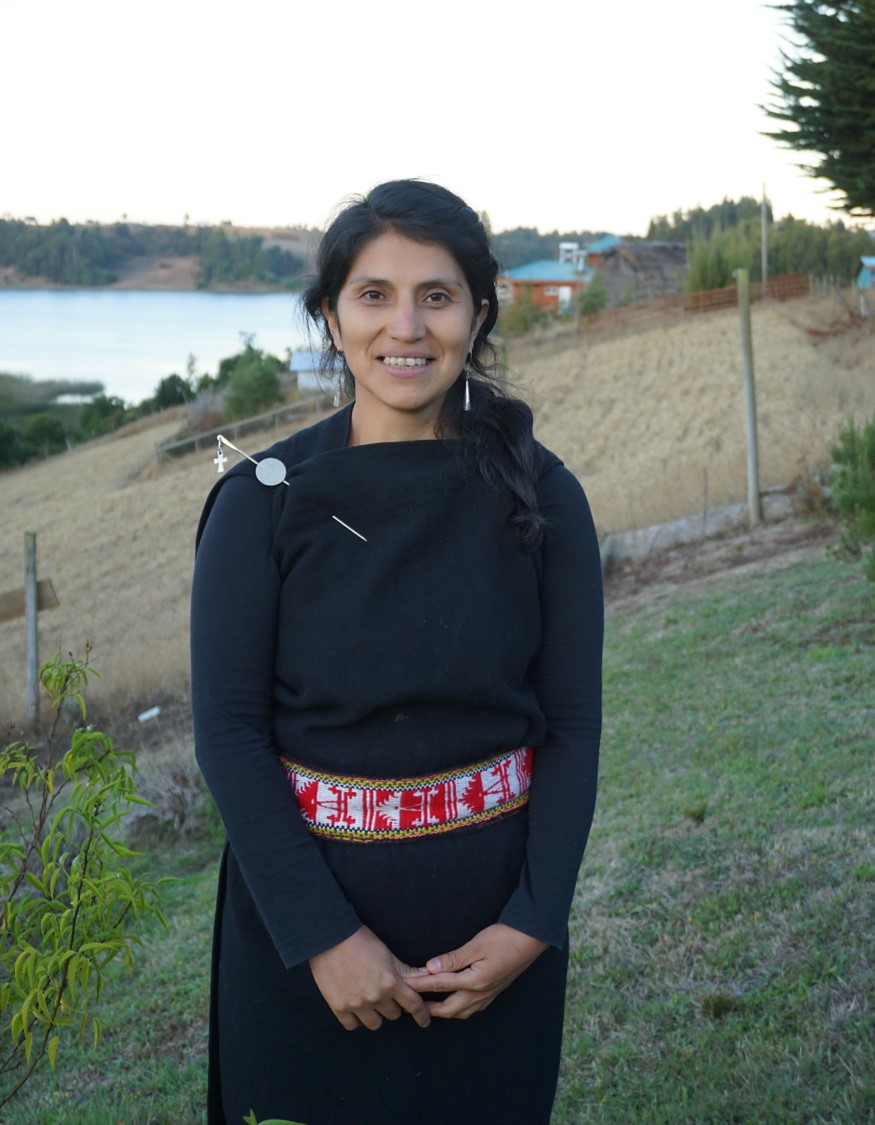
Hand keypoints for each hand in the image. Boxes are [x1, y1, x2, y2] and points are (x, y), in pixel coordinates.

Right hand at [308, 925, 430, 1030]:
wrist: (330, 938)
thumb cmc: (361, 941)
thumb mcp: (387, 954)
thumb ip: (405, 970)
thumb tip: (426, 977)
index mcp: (390, 982)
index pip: (413, 1005)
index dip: (422, 1015)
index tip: (424, 1021)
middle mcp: (375, 997)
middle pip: (393, 1015)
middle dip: (393, 1006)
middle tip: (385, 995)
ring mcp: (356, 1004)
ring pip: (375, 1024)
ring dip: (376, 1015)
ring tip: (370, 1002)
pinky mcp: (339, 1008)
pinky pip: (353, 1025)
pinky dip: (356, 1019)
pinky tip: (356, 1008)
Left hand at [407, 923, 547, 1019]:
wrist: (531, 939)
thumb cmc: (505, 938)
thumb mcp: (477, 945)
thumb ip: (453, 958)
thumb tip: (430, 967)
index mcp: (475, 982)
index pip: (441, 984)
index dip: (420, 984)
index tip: (405, 984)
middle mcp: (481, 993)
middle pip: (449, 1008)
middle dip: (429, 1008)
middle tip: (412, 1004)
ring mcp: (489, 995)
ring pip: (461, 1012)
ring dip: (443, 1010)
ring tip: (429, 1005)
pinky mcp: (494, 991)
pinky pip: (472, 1008)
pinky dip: (458, 1008)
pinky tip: (454, 1001)